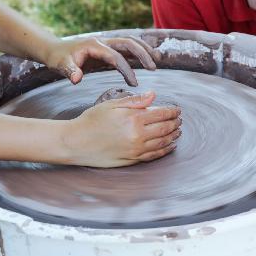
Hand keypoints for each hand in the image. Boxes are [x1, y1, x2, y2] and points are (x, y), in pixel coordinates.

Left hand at [44, 36, 160, 86]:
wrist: (55, 50)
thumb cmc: (59, 58)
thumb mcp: (61, 65)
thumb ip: (70, 71)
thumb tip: (77, 79)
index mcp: (94, 45)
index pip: (115, 56)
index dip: (126, 69)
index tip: (134, 83)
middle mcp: (103, 41)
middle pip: (128, 43)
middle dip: (142, 54)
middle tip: (153, 67)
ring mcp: (106, 43)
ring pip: (130, 42)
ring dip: (144, 49)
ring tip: (157, 60)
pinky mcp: (108, 48)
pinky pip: (126, 48)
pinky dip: (138, 51)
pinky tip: (147, 59)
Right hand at [63, 91, 180, 166]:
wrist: (76, 142)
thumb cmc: (91, 121)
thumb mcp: (111, 105)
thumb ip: (134, 101)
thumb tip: (153, 95)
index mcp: (133, 118)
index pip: (161, 113)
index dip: (172, 111)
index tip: (177, 110)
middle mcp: (138, 135)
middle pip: (165, 128)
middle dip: (175, 123)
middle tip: (179, 120)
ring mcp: (136, 149)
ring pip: (163, 142)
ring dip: (173, 136)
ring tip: (178, 131)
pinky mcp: (132, 160)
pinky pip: (154, 155)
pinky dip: (165, 150)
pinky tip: (170, 146)